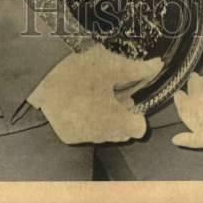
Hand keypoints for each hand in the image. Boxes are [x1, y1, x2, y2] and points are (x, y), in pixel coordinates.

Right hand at [27, 43, 162, 144]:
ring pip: (103, 133)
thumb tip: (158, 65)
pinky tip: (81, 101)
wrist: (45, 73)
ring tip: (96, 95)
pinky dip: (86, 121)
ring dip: (104, 118)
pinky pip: (84, 132)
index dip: (138, 113)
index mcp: (116, 119)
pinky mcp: (68, 136)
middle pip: (120, 130)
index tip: (131, 98)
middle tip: (113, 91)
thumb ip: (139, 69)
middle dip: (121, 114)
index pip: (138, 128)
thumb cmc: (83, 67)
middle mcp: (101, 135)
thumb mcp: (113, 65)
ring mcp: (83, 137)